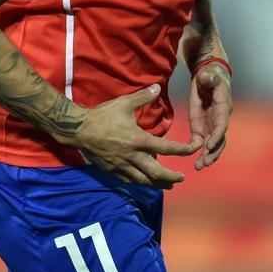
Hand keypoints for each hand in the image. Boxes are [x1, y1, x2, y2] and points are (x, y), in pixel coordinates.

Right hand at [73, 85, 199, 187]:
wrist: (79, 130)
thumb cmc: (102, 116)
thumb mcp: (124, 103)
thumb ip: (143, 97)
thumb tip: (158, 86)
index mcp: (139, 140)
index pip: (167, 148)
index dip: (183, 149)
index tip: (194, 149)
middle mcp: (133, 157)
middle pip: (157, 173)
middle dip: (171, 177)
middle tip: (182, 178)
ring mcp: (122, 166)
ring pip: (144, 181)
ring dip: (158, 184)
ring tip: (168, 185)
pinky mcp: (112, 171)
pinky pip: (129, 181)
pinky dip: (140, 182)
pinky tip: (145, 181)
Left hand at [188, 63, 231, 170]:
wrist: (208, 78)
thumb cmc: (210, 75)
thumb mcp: (209, 75)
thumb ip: (208, 78)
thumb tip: (207, 77)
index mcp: (222, 107)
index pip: (221, 124)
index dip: (217, 136)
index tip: (209, 146)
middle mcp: (219, 119)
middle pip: (219, 139)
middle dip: (213, 152)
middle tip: (204, 163)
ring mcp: (211, 125)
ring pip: (212, 144)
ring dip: (207, 156)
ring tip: (199, 166)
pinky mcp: (202, 126)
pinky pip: (202, 141)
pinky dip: (199, 151)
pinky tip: (194, 159)